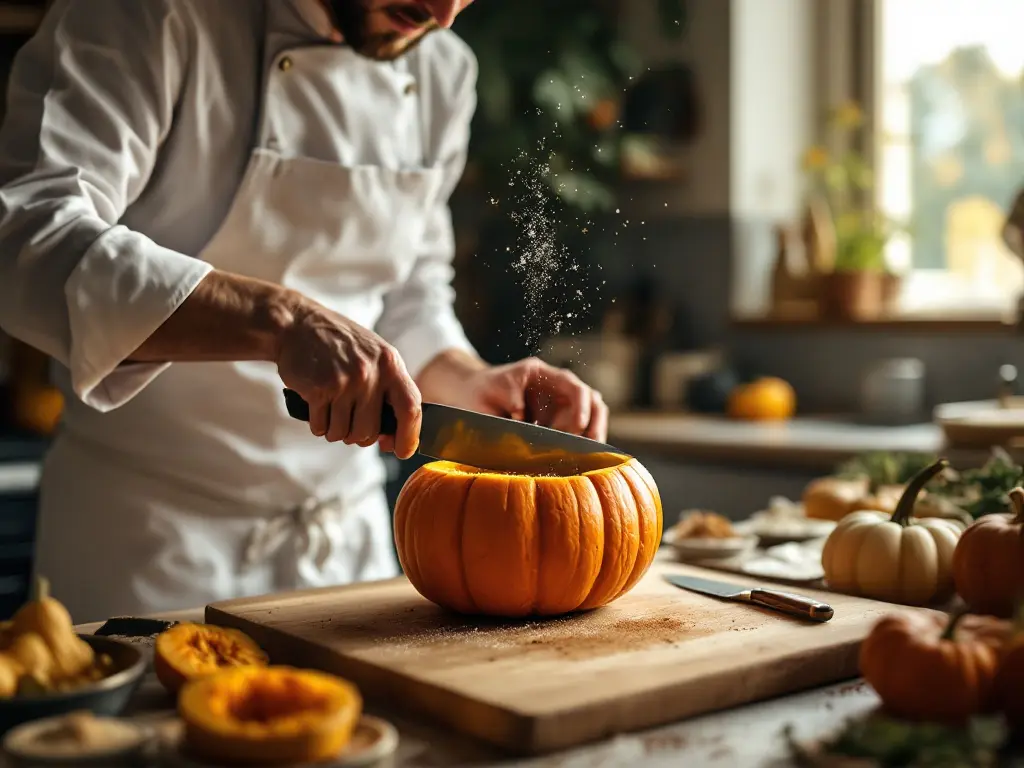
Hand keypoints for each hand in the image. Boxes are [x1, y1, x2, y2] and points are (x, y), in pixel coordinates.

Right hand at [275, 298, 420, 458]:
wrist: (299, 325)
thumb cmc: (341, 346)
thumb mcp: (375, 356)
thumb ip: (388, 391)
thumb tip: (392, 438)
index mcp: (390, 364)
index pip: (411, 409)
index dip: (409, 437)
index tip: (402, 451)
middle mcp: (370, 373)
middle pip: (370, 431)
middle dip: (359, 436)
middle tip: (350, 422)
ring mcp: (343, 382)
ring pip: (344, 434)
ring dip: (336, 430)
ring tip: (331, 409)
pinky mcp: (318, 389)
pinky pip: (321, 428)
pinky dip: (318, 424)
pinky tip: (317, 405)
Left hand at [422, 353, 607, 441]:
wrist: (473, 394)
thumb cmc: (483, 390)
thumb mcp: (493, 388)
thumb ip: (509, 396)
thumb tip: (522, 413)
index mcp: (545, 375)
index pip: (576, 388)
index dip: (582, 407)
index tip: (577, 427)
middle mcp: (559, 389)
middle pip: (593, 403)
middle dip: (595, 425)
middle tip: (587, 448)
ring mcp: (561, 407)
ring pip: (591, 419)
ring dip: (590, 437)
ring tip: (580, 456)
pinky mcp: (558, 424)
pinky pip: (577, 434)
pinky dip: (578, 446)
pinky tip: (569, 460)